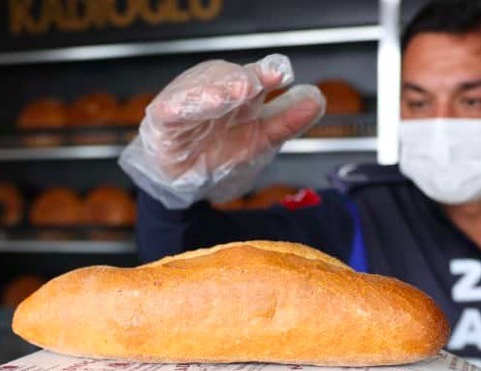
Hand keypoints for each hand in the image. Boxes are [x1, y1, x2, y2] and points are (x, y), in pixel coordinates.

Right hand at [118, 54, 325, 208]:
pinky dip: (179, 108)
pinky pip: (169, 113)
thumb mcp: (262, 139)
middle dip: (238, 79)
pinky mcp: (163, 123)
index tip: (282, 75)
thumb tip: (317, 99)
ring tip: (232, 94)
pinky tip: (188, 108)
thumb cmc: (221, 153)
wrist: (189, 187)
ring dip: (214, 91)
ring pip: (197, 91)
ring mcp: (187, 107)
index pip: (253, 77)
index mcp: (239, 94)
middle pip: (224, 77)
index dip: (266, 73)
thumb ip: (288, 120)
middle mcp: (213, 94)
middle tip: (253, 84)